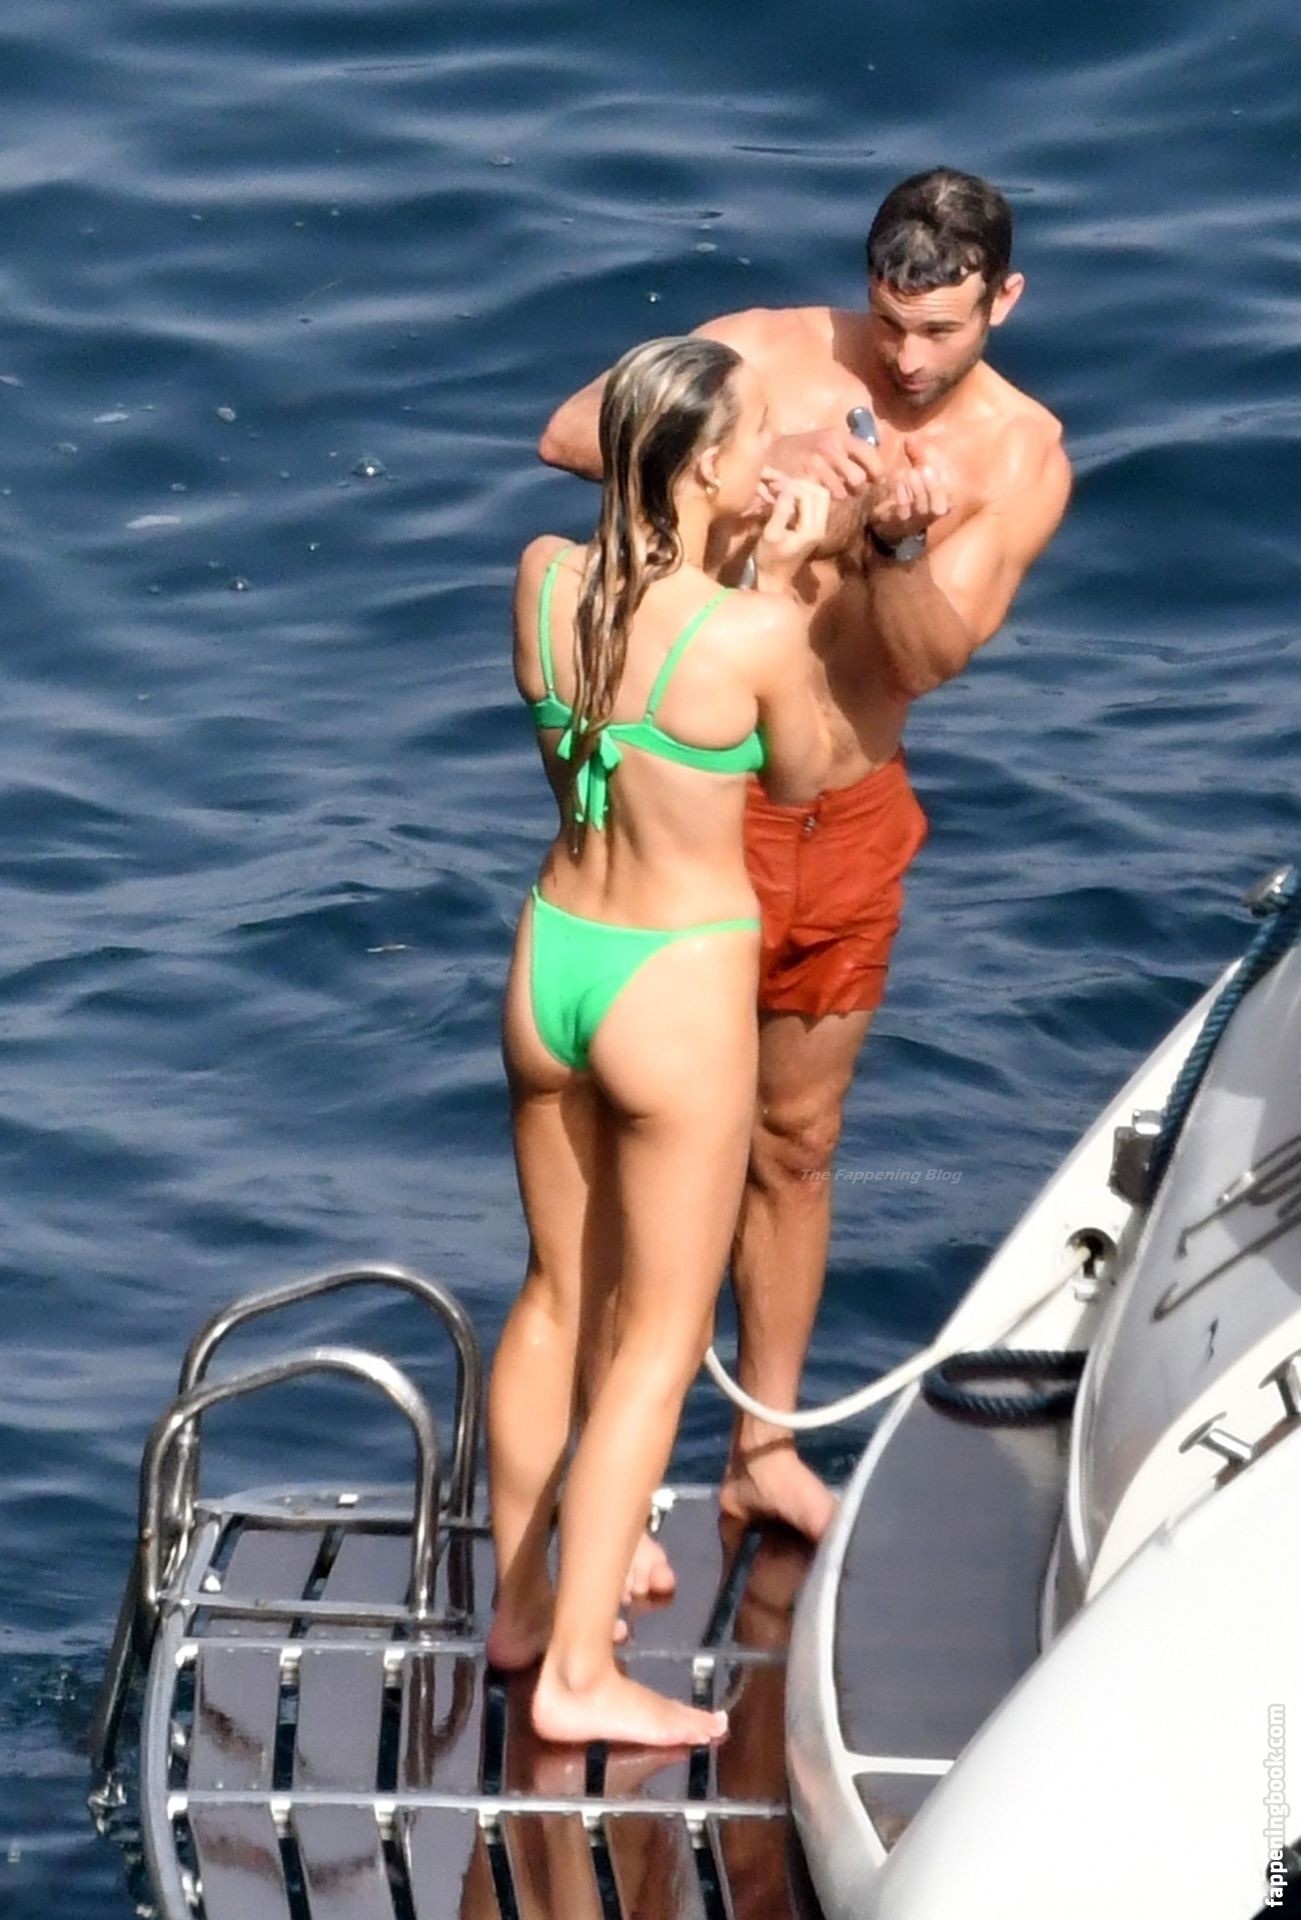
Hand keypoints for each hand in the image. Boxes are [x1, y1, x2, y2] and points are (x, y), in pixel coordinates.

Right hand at [754, 480, 830, 588]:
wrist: (774, 578)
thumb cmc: (769, 559)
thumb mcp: (771, 534)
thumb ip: (781, 511)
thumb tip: (786, 488)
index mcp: (811, 530)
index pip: (809, 496)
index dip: (792, 487)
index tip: (775, 488)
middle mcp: (821, 527)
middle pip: (821, 493)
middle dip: (802, 485)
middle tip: (782, 486)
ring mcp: (820, 527)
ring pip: (820, 497)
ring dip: (803, 489)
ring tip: (784, 491)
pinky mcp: (815, 528)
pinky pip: (815, 504)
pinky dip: (803, 497)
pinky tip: (788, 500)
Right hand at [765, 428, 883, 501]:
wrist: (771, 453)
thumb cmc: (804, 449)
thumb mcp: (828, 440)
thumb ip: (850, 450)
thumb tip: (875, 468)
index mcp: (840, 436)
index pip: (871, 454)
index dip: (878, 471)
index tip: (876, 480)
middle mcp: (831, 447)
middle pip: (859, 479)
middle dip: (857, 488)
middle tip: (850, 488)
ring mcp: (816, 464)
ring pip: (843, 492)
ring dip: (839, 495)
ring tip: (829, 489)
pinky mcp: (804, 479)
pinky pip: (824, 497)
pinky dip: (822, 499)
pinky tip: (816, 492)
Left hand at [867, 437, 953, 546]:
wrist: (891, 520)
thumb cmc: (910, 494)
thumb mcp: (917, 474)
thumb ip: (916, 457)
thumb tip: (909, 439)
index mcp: (942, 503)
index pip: (949, 498)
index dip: (942, 485)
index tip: (932, 469)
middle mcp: (931, 515)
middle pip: (938, 507)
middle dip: (932, 487)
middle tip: (922, 469)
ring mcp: (916, 521)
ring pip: (921, 509)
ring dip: (916, 490)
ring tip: (910, 473)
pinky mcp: (901, 524)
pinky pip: (904, 513)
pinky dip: (902, 498)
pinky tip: (899, 484)